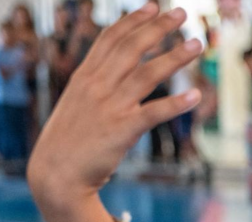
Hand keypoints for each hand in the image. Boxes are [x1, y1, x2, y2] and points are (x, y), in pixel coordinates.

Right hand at [28, 4, 201, 201]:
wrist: (55, 175)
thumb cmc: (67, 142)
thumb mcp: (76, 104)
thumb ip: (94, 86)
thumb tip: (112, 72)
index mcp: (85, 78)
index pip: (111, 39)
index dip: (133, 20)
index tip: (153, 6)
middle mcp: (97, 86)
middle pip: (132, 48)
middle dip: (158, 28)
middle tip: (182, 13)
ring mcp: (110, 107)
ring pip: (147, 74)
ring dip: (175, 57)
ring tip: (197, 43)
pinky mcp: (122, 130)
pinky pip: (153, 113)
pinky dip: (176, 104)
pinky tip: (196, 95)